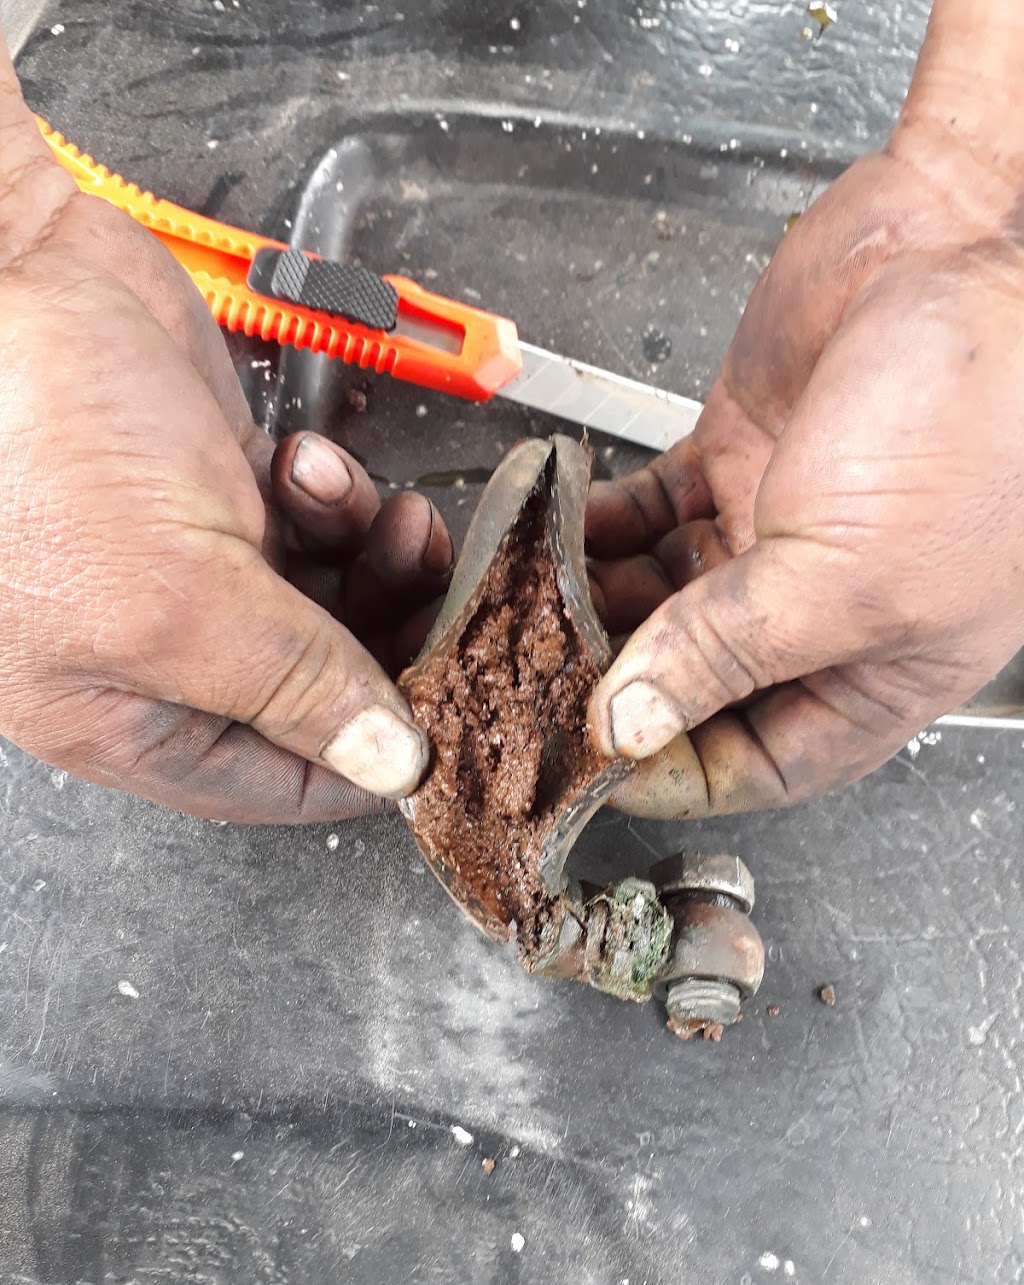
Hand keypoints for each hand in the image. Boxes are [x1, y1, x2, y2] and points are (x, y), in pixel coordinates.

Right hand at [0, 38, 450, 821]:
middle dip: (390, 635)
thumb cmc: (35, 445)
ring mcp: (201, 565)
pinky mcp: (225, 488)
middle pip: (327, 685)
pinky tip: (306, 459)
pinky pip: (320, 520)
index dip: (375, 754)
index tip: (451, 708)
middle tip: (432, 586)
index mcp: (137, 717)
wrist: (5, 279)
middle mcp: (173, 652)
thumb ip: (294, 686)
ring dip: (369, 554)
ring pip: (335, 598)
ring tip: (362, 506)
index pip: (288, 780)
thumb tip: (389, 766)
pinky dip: (335, 493)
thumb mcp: (176, 598)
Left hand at [585, 82, 1023, 816]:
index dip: (665, 774)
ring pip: (652, 600)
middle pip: (685, 684)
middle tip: (525, 686)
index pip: (750, 765)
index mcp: (870, 674)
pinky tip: (549, 533)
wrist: (975, 246)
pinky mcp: (730, 460)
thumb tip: (630, 726)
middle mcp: (812, 614)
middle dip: (607, 688)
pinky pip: (642, 515)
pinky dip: (594, 526)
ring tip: (517, 614)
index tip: (583, 766)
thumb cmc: (975, 420)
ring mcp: (765, 535)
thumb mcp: (846, 575)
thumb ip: (727, 651)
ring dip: (587, 607)